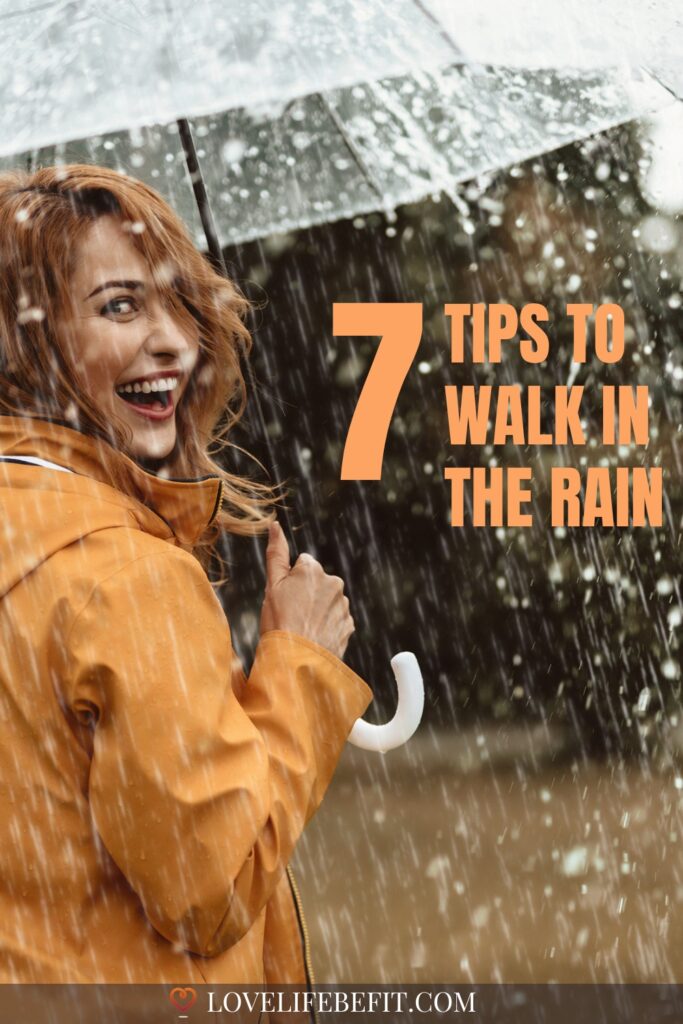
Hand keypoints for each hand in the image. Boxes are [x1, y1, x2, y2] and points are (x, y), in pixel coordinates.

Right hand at [259, 521, 354, 660]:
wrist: (297, 662)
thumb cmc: (279, 623)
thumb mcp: (271, 586)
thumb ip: (276, 553)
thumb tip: (275, 524)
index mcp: (312, 569)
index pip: (301, 566)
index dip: (290, 582)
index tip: (284, 599)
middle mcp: (333, 582)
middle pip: (316, 582)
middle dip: (306, 594)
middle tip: (292, 615)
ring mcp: (343, 605)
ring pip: (326, 601)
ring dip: (317, 610)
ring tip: (302, 628)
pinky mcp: (349, 624)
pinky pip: (336, 619)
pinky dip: (326, 626)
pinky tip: (314, 637)